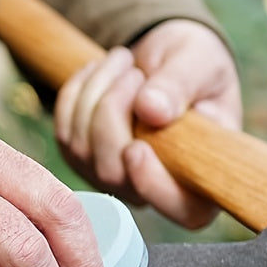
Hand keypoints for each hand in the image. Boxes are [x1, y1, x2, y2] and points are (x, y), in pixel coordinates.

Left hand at [55, 20, 241, 228]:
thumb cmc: (195, 65)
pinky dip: (77, 92)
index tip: (137, 147)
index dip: (153, 186)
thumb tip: (152, 111)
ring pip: (83, 150)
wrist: (166, 57)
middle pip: (115, 175)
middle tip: (135, 70)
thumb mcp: (200, 62)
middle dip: (114, 112)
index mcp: (202, 178)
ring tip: (124, 61)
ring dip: (96, 93)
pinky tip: (101, 71)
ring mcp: (113, 178)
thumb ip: (181, 86)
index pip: (182, 209)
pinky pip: (64, 131)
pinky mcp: (82, 159)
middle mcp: (154, 190)